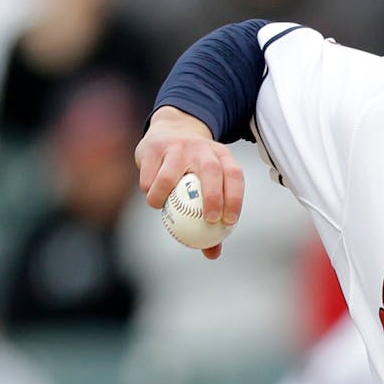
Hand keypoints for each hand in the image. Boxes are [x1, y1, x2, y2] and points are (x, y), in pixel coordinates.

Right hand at [135, 106, 244, 259]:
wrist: (170, 130)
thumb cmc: (194, 168)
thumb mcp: (208, 183)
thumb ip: (210, 217)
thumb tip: (212, 253)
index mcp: (221, 155)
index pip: (234, 175)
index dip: (235, 198)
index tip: (230, 222)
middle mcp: (202, 148)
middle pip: (211, 171)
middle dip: (213, 197)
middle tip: (209, 220)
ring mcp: (177, 146)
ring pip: (169, 178)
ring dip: (163, 197)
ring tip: (161, 206)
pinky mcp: (153, 148)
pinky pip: (149, 177)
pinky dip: (149, 191)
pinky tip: (152, 194)